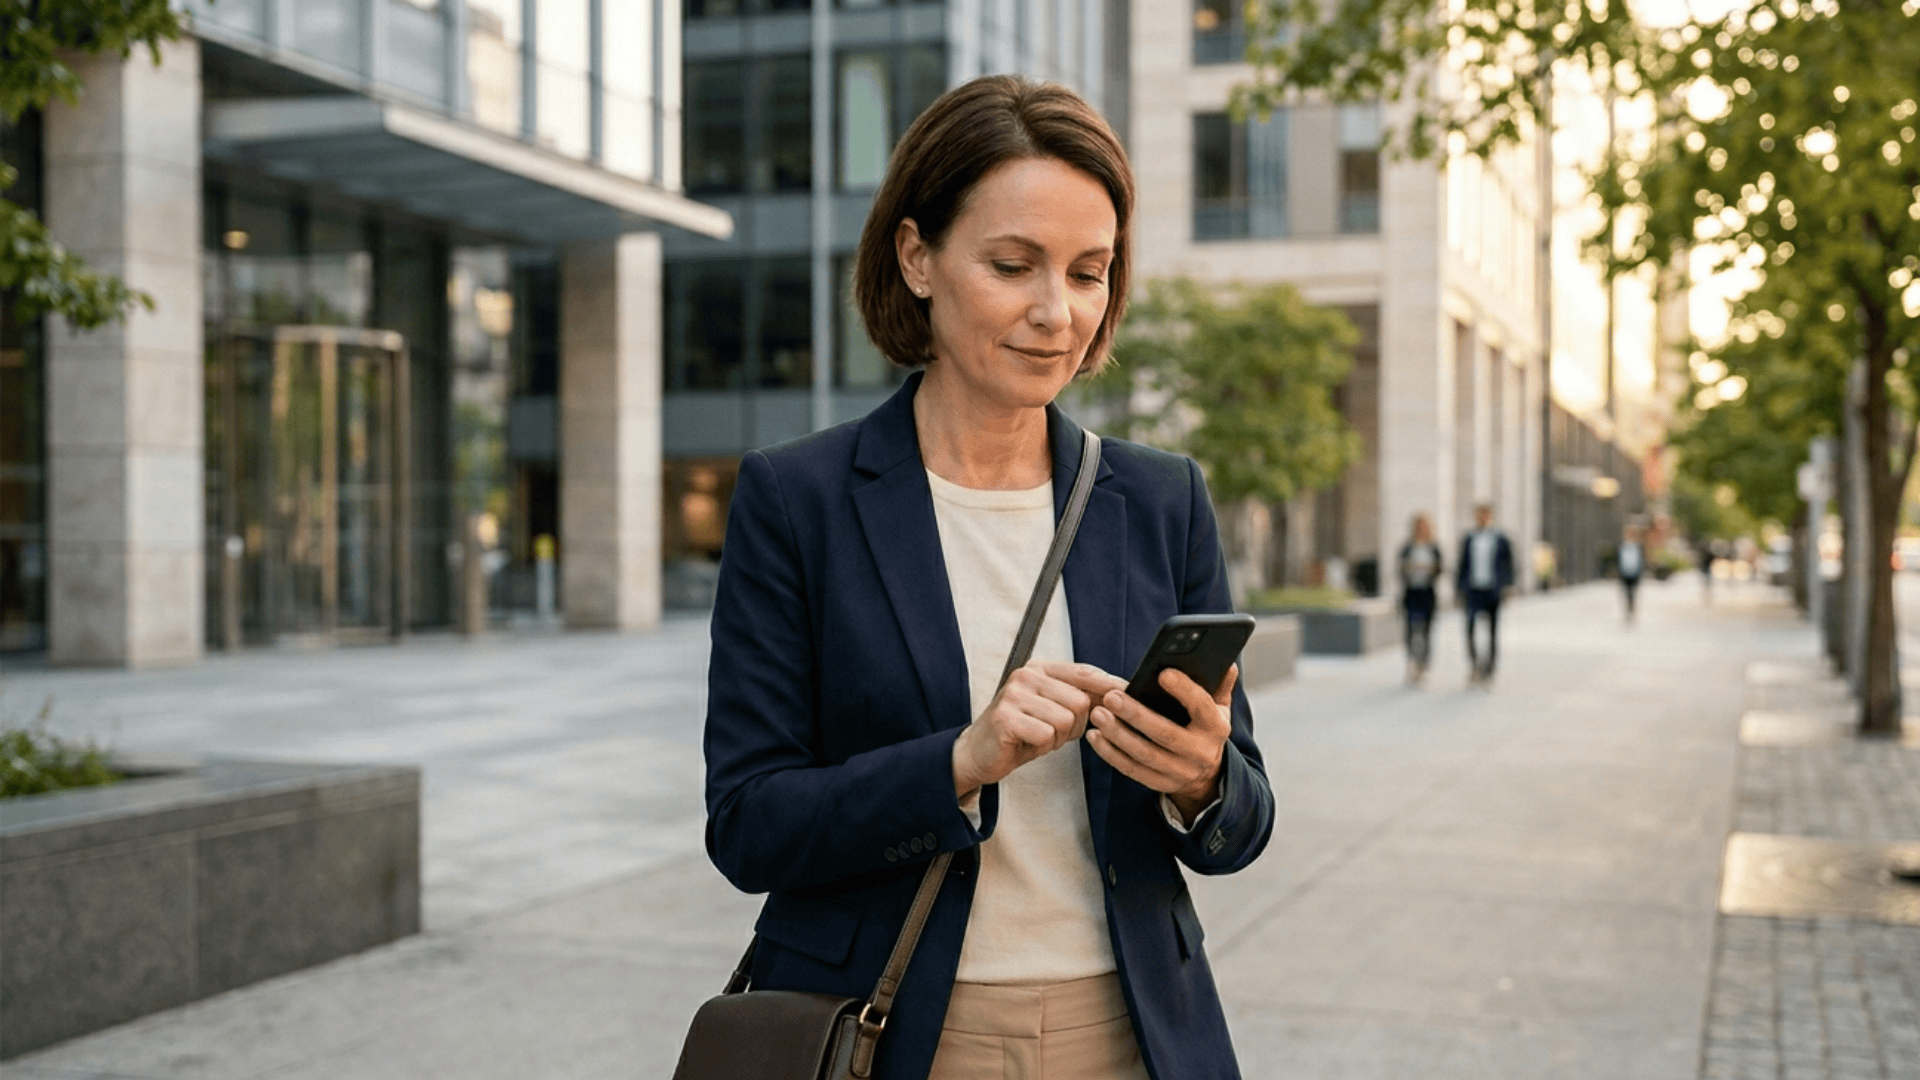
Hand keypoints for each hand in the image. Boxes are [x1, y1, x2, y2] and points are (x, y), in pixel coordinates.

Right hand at [953, 661, 1126, 794]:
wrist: (979, 752)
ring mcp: (1014, 695)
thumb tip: (1120, 693)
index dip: (1109, 685)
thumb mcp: (1052, 708)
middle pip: (1081, 701)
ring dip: (1058, 737)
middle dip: (1076, 725)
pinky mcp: (1006, 717)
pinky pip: (1047, 736)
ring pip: (1066, 720)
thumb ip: (1079, 697)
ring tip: (1038, 736)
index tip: (1128, 693)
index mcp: (1040, 669)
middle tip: (1053, 731)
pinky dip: (1042, 747)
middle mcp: (1026, 675)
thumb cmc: (1021, 731)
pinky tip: (1027, 743)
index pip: (1084, 672)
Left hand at [1086, 665, 1236, 823]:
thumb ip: (1220, 685)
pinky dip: (1111, 754)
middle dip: (1136, 715)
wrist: (1207, 776)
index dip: (1184, 690)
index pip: (1202, 707)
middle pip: (1166, 734)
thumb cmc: (1206, 731)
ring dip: (1118, 735)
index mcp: (1215, 729)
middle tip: (1111, 696)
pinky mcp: (1160, 784)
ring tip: (1098, 713)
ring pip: (1144, 754)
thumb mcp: (1219, 709)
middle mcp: (1199, 753)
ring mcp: (1179, 772)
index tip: (1163, 672)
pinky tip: (1095, 736)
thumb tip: (1227, 661)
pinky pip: (1132, 770)